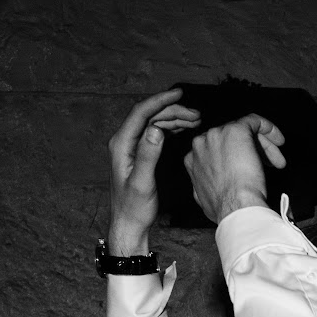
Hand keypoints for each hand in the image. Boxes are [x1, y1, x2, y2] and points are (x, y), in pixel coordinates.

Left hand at [108, 87, 202, 251]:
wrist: (129, 224)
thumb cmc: (134, 207)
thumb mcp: (142, 182)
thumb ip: (148, 155)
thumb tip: (155, 129)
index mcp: (121, 144)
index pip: (141, 113)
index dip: (160, 100)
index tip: (179, 93)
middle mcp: (124, 142)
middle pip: (149, 116)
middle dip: (173, 111)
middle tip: (195, 114)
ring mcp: (131, 148)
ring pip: (154, 124)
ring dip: (174, 119)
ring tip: (195, 120)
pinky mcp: (139, 154)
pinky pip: (155, 134)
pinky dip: (170, 129)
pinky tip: (183, 129)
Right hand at [187, 113, 286, 225]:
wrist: (234, 206)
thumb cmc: (226, 208)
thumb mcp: (207, 199)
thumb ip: (208, 187)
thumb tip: (217, 189)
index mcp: (193, 160)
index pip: (218, 151)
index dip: (237, 160)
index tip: (250, 171)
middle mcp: (202, 143)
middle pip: (230, 140)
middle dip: (253, 152)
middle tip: (270, 165)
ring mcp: (217, 134)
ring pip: (244, 131)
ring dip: (263, 146)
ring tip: (278, 161)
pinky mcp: (235, 130)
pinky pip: (253, 121)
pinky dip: (267, 127)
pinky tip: (279, 140)